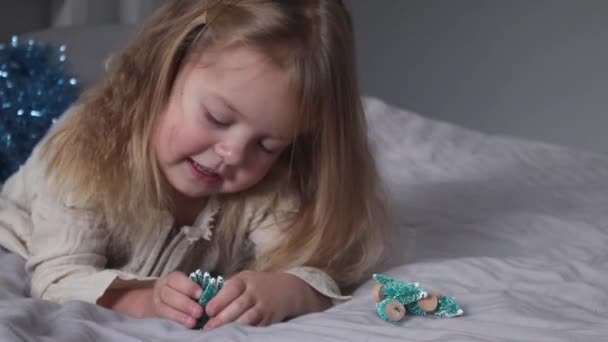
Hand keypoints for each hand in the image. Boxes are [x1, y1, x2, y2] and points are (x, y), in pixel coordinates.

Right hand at [144, 271, 204, 327]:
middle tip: (199, 312)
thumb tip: (212, 297)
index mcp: (171, 279)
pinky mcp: (157, 314)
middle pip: (169, 295)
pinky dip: (176, 321)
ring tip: (193, 322)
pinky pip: (164, 318)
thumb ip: (197, 290)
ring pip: (164, 308)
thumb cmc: (184, 292)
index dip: (189, 287)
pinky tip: (186, 325)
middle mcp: (161, 288)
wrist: (165, 301)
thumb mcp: (188, 286)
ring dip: (180, 315)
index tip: (200, 295)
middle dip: (185, 304)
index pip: (177, 280)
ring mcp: (157, 302)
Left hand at [203, 270, 330, 329]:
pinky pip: (257, 326)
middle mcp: (255, 292)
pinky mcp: (269, 319)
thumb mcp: (244, 279)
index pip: (232, 289)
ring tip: (220, 334)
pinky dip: (246, 332)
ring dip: (234, 327)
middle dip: (223, 318)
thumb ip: (228, 289)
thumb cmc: (258, 285)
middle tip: (208, 328)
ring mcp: (264, 306)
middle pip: (239, 305)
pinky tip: (235, 337)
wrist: (287, 290)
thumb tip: (204, 300)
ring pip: (249, 318)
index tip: (208, 311)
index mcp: (245, 280)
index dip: (220, 300)